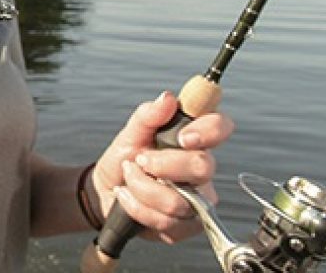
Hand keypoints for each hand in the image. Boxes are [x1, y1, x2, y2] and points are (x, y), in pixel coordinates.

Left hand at [92, 91, 234, 243]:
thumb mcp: (129, 134)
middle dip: (163, 164)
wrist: (105, 191)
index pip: (220, 127)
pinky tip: (127, 199)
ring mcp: (197, 200)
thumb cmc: (124, 159)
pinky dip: (137, 208)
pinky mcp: (186, 226)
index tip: (182, 137)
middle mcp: (200, 170)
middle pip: (203, 166)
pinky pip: (166, 222)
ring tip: (129, 179)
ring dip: (141, 187)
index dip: (209, 130)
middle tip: (140, 161)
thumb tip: (167, 98)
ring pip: (179, 199)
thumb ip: (147, 115)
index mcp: (192, 140)